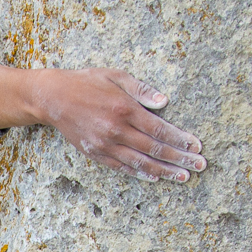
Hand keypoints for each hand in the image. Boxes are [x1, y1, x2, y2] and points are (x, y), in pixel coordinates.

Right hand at [0, 65, 205, 182]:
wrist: (52, 98)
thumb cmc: (86, 82)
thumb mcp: (115, 75)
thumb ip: (141, 89)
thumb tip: (164, 101)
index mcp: (124, 109)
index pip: (160, 130)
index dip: (181, 140)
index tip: (197, 146)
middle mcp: (116, 130)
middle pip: (155, 149)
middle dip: (180, 158)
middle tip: (200, 165)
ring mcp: (105, 144)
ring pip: (141, 163)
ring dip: (165, 171)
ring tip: (184, 176)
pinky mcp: (96, 153)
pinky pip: (122, 167)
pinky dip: (141, 173)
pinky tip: (156, 177)